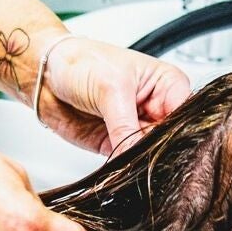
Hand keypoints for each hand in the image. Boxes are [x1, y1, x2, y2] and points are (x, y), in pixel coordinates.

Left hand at [33, 34, 191, 155]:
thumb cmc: (79, 61)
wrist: (44, 75)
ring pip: (152, 156)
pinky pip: (129, 164)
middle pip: (172, 140)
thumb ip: (126, 126)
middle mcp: (155, 108)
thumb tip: (138, 154)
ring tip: (127, 157)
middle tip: (145, 155)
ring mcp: (137, 128)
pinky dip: (125, 169)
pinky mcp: (118, 146)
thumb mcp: (110, 88)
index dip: (180, 132)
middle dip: (160, 151)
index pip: (187, 114)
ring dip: (142, 162)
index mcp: (166, 84)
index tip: (167, 146)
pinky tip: (119, 166)